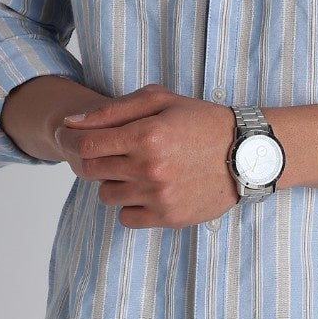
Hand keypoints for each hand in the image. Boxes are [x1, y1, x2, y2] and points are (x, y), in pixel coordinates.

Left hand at [55, 84, 239, 229]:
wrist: (247, 154)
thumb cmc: (202, 121)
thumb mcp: (160, 100)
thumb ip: (113, 110)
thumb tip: (71, 123)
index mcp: (146, 135)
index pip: (86, 145)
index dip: (73, 141)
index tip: (75, 138)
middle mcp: (149, 169)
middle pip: (91, 171)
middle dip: (95, 160)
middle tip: (113, 151)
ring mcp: (159, 196)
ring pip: (106, 196)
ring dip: (113, 182)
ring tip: (136, 169)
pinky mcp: (169, 217)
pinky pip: (126, 217)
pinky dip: (130, 205)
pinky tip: (147, 189)